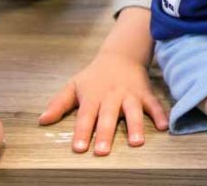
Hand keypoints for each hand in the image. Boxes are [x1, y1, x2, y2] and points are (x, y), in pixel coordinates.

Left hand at [39, 7, 167, 154]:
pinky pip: (154, 104)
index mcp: (93, 96)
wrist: (121, 55)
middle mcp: (111, 96)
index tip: (78, 148)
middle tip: (102, 151)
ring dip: (135, 126)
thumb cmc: (94, 76)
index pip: (85, 116)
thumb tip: (42, 121)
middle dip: (105, 133)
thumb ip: (58, 104)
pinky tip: (164, 127)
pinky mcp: (145, 93)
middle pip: (108, 116)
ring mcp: (130, 94)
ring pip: (133, 111)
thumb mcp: (74, 86)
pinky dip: (160, 114)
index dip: (81, 132)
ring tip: (136, 142)